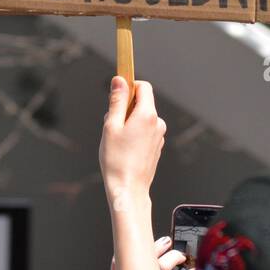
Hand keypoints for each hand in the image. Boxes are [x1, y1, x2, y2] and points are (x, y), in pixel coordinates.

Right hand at [99, 78, 165, 209]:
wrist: (128, 189)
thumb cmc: (117, 160)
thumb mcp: (111, 126)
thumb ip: (116, 101)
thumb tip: (119, 80)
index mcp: (147, 114)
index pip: (143, 86)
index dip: (129, 86)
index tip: (116, 94)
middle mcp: (157, 123)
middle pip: (141, 103)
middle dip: (125, 107)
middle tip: (111, 125)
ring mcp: (159, 136)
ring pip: (142, 118)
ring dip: (128, 122)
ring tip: (116, 141)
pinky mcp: (157, 146)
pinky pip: (145, 131)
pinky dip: (134, 134)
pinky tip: (124, 149)